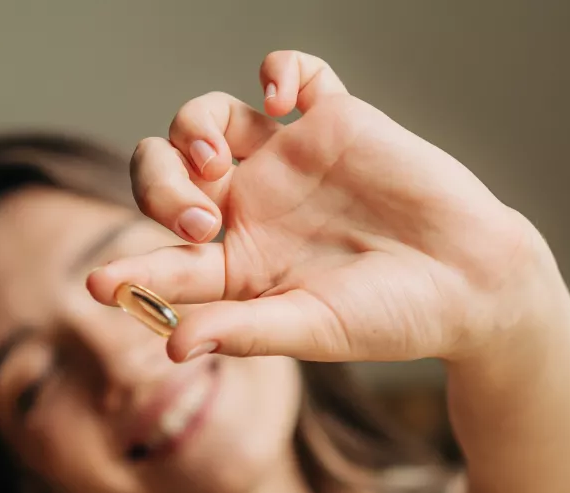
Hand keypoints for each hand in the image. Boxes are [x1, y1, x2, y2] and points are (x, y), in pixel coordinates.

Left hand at [87, 50, 564, 363]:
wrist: (472, 284)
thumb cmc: (393, 318)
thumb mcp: (314, 329)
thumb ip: (244, 331)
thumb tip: (172, 347)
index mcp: (237, 265)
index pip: (165, 261)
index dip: (128, 271)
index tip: (97, 286)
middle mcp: (250, 207)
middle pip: (166, 174)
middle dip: (159, 188)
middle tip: (198, 220)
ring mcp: (288, 160)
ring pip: (207, 119)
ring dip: (192, 130)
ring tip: (218, 163)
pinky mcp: (334, 120)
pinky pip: (293, 73)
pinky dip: (281, 68)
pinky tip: (285, 97)